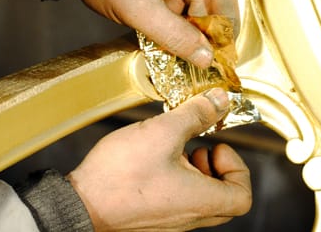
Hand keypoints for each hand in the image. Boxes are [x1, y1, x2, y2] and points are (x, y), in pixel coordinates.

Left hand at [49, 0, 238, 68]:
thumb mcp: (138, 11)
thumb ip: (176, 37)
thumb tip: (206, 58)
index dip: (227, 25)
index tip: (224, 52)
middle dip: (201, 25)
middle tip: (195, 54)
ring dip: (185, 20)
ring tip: (168, 37)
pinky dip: (174, 11)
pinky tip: (160, 23)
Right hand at [66, 88, 251, 230]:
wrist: (78, 203)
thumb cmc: (119, 174)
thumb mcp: (163, 131)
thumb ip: (196, 114)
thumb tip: (219, 101)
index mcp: (199, 201)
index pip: (242, 197)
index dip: (238, 169)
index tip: (217, 147)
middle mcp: (189, 218)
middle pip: (224, 198)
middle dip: (216, 168)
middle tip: (198, 147)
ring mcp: (170, 223)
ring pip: (201, 199)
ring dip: (196, 172)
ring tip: (174, 151)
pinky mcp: (153, 220)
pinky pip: (179, 202)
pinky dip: (178, 180)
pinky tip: (156, 160)